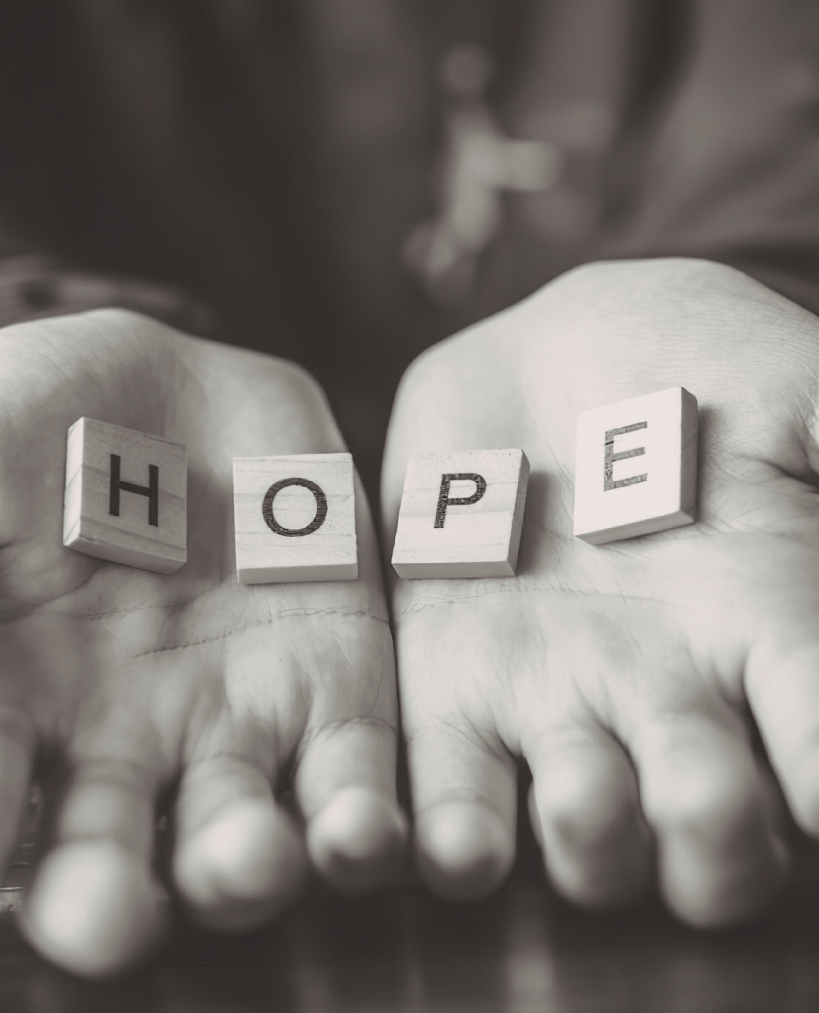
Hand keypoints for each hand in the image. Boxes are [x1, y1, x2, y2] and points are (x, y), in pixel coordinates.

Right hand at [0, 310, 404, 975]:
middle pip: (112, 862)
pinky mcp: (334, 683)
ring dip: (245, 863)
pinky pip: (351, 767)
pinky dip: (361, 810)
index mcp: (13, 717)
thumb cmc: (26, 432)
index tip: (2, 880)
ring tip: (247, 863)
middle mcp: (116, 750)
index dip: (3, 851)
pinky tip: (363, 832)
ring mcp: (229, 721)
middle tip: (109, 921)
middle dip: (110, 898)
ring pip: (240, 831)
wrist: (157, 387)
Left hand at [382, 258, 818, 926]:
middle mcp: (672, 701)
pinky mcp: (449, 686)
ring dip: (590, 842)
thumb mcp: (795, 393)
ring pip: (586, 843)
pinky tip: (452, 838)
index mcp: (773, 636)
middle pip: (709, 847)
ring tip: (580, 789)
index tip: (816, 787)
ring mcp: (558, 703)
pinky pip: (448, 794)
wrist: (556, 358)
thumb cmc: (696, 370)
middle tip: (702, 796)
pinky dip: (449, 833)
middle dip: (713, 847)